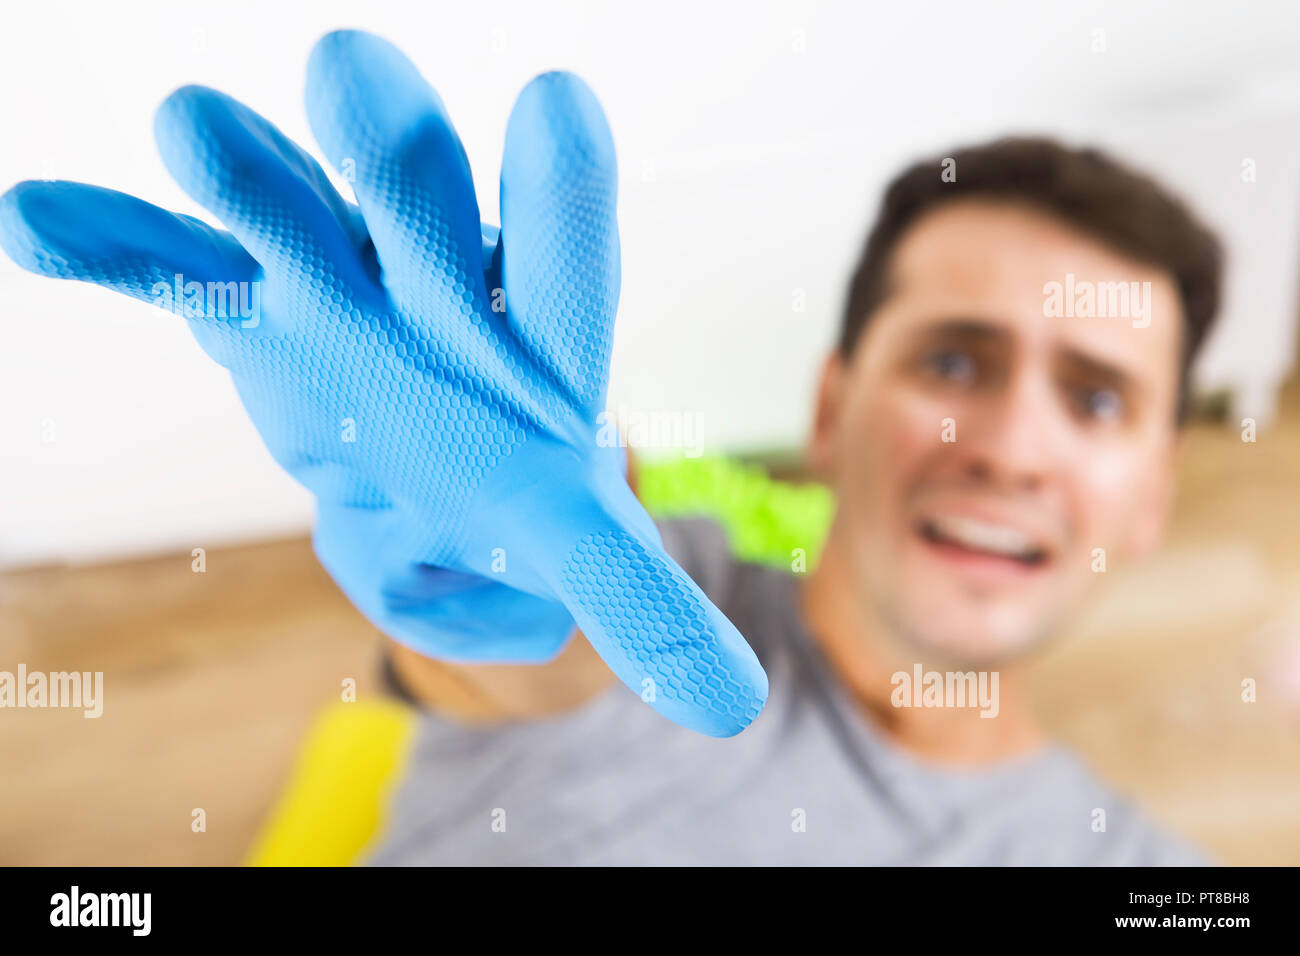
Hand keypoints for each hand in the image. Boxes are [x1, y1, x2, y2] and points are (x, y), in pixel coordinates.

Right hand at [0, 30, 766, 736]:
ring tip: (196, 132)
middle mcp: (438, 285)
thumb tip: (730, 706)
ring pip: (290, 207)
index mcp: (533, 341)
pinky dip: (118, 245)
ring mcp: (337, 282)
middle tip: (357, 78)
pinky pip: (175, 265)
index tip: (560, 105)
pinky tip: (45, 220)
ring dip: (247, 173)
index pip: (563, 266)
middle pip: (418, 205)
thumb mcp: (570, 551)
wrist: (420, 464)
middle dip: (389, 152)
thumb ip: (643, 607)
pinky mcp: (248, 301)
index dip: (561, 194)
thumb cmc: (506, 497)